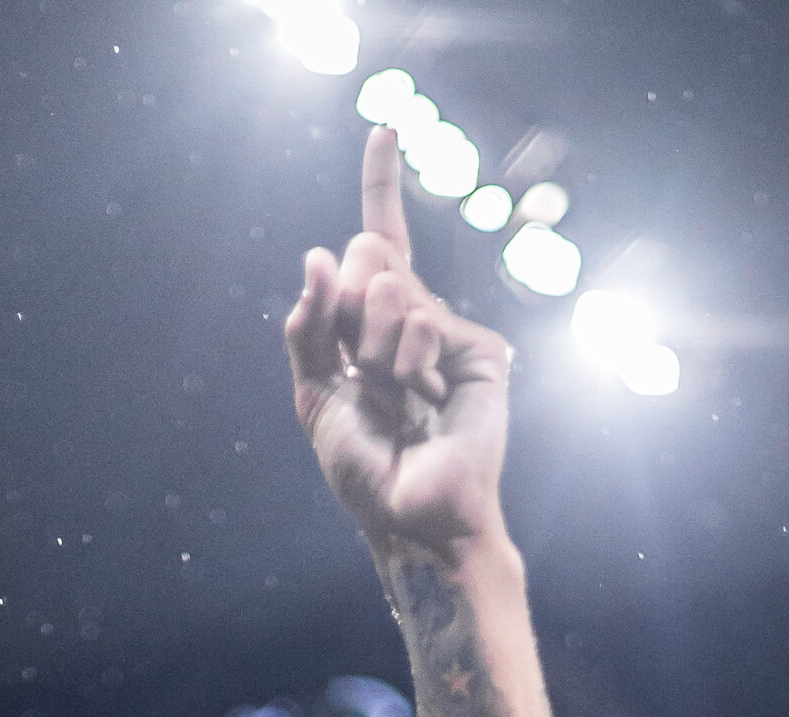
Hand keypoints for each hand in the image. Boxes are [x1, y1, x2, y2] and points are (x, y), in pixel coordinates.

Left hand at [285, 127, 511, 559]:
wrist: (409, 515)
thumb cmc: (364, 469)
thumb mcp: (315, 395)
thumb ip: (308, 329)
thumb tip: (318, 254)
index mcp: (373, 329)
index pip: (377, 247)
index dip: (381, 186)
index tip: (385, 128)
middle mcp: (413, 320)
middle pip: (366, 257)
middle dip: (347, 315)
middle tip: (365, 376)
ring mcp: (448, 330)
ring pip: (387, 287)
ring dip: (373, 349)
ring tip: (396, 397)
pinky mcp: (480, 349)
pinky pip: (421, 319)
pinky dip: (408, 361)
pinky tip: (427, 398)